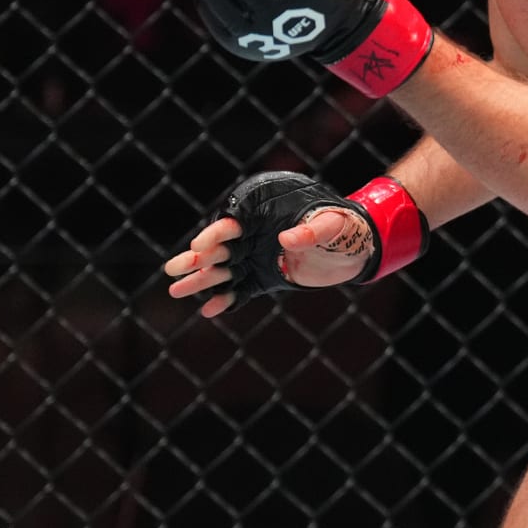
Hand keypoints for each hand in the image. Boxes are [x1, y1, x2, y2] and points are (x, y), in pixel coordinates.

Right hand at [163, 208, 373, 317]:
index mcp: (265, 216)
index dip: (215, 234)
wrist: (354, 248)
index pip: (232, 223)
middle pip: (219, 248)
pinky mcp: (263, 279)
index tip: (200, 246)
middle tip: (173, 269)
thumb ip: (311, 231)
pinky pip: (240, 292)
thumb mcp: (332, 225)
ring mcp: (256, 259)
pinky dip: (225, 300)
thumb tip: (287, 239)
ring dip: (202, 280)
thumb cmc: (344, 227)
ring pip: (223, 271)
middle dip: (196, 258)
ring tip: (175, 290)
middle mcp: (255, 237)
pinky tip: (208, 310)